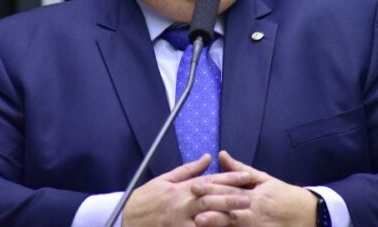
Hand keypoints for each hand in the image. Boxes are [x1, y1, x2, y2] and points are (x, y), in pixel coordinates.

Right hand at [122, 154, 252, 226]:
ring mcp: (179, 222)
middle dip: (231, 198)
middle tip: (250, 198)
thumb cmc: (146, 199)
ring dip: (224, 217)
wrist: (127, 219)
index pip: (209, 180)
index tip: (245, 176)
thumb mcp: (165, 180)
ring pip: (206, 219)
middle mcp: (182, 204)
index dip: (229, 178)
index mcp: (181, 188)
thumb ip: (189, 169)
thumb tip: (208, 157)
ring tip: (241, 216)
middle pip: (210, 199)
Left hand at [192, 151, 316, 226]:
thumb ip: (240, 170)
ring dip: (218, 224)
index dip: (211, 188)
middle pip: (230, 210)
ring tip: (200, 223)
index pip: (230, 190)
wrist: (309, 215)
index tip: (194, 186)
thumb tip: (221, 154)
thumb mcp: (264, 179)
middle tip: (193, 208)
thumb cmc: (284, 195)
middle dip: (211, 208)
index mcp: (255, 195)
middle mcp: (255, 212)